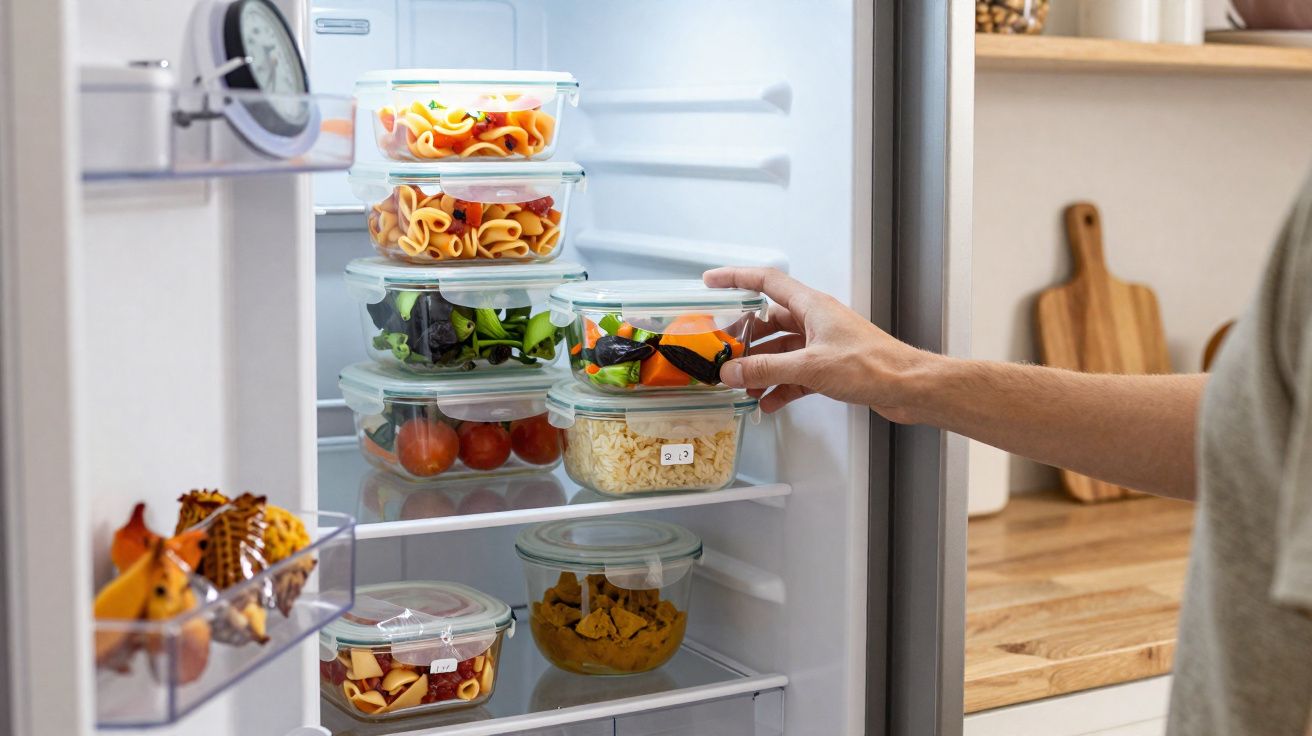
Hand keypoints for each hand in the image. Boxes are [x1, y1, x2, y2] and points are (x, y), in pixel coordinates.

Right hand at [704, 267, 935, 418]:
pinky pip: (795, 374)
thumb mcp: (810, 366)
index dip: (736, 278)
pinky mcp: (830, 368)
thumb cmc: (872, 365)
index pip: (766, 281)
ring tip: (741, 386)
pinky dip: (780, 387)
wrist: (908, 387)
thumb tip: (732, 370)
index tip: (710, 282)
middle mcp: (815, 321)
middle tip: (721, 353)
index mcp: (811, 306)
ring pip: (781, 351)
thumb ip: (767, 369)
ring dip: (761, 368)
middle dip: (743, 338)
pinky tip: (767, 402)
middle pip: (769, 322)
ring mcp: (822, 344)